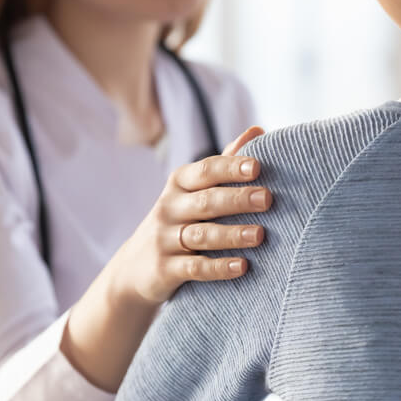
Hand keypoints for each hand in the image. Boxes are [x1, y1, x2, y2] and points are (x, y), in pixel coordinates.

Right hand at [110, 126, 271, 305]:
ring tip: (260, 234)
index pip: (205, 170)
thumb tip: (258, 130)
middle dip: (237, 199)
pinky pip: (195, 268)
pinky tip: (242, 267)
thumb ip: (224, 164)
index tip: (258, 167)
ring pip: (202, 235)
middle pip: (206, 201)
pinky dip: (218, 268)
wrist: (134, 270)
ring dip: (232, 234)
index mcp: (179, 184)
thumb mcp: (192, 191)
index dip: (230, 168)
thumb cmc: (177, 222)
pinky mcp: (165, 270)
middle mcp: (170, 208)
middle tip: (267, 199)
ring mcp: (165, 239)